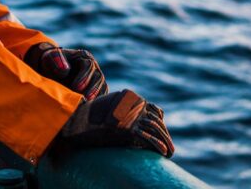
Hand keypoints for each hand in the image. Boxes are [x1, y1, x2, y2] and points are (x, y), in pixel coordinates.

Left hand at [24, 42, 107, 100]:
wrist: (52, 70)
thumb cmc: (52, 62)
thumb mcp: (51, 58)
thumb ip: (57, 61)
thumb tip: (65, 71)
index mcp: (84, 56)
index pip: (89, 65)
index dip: (84, 77)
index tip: (76, 87)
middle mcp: (93, 66)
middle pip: (98, 77)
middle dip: (92, 89)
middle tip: (86, 99)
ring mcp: (95, 77)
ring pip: (102, 86)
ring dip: (96, 96)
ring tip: (88, 105)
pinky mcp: (96, 88)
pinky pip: (101, 94)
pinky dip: (97, 101)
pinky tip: (90, 108)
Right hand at [54, 89, 174, 157]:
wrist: (79, 119)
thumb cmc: (91, 116)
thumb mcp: (109, 108)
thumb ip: (122, 111)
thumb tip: (131, 123)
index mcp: (131, 98)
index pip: (154, 110)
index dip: (160, 124)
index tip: (162, 135)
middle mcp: (135, 104)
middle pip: (157, 120)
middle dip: (165, 135)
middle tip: (170, 148)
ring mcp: (132, 115)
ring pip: (155, 128)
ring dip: (165, 141)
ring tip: (170, 152)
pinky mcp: (129, 128)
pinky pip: (148, 137)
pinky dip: (157, 145)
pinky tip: (163, 153)